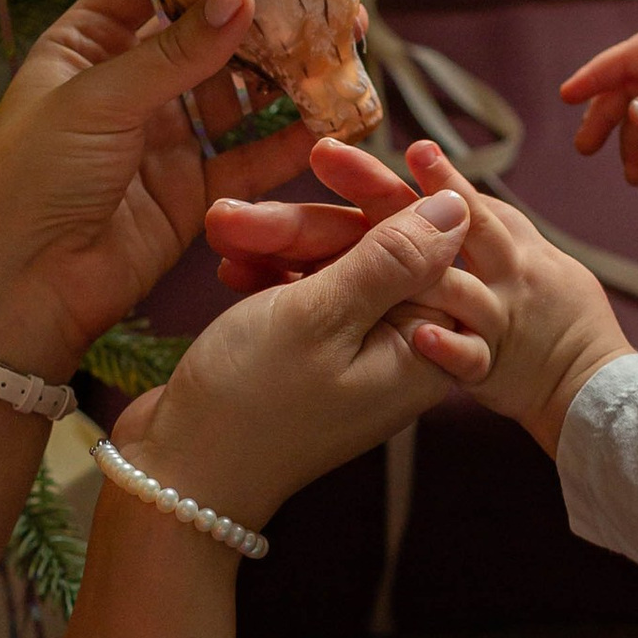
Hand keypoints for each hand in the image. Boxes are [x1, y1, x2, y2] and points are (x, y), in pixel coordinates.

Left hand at [0, 0, 313, 379]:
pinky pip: (251, 156)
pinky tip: (332, 113)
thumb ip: (175, 51)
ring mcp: (164, 137)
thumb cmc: (30, 182)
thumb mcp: (99, 100)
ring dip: (286, 70)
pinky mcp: (193, 191)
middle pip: (206, 32)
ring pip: (237, 92)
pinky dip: (290, 139)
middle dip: (263, 11)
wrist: (20, 291)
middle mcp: (129, 83)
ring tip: (341, 39)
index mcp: (86, 43)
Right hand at [209, 136, 629, 454]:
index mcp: (424, 351)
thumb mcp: (321, 317)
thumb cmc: (249, 405)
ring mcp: (357, 356)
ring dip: (277, 245)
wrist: (180, 478)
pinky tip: (230, 266)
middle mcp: (400, 352)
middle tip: (237, 216)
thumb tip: (457, 205)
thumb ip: (391, 259)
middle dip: (306, 227)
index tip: (333, 159)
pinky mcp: (315, 358)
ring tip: (221, 232)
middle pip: (374, 253)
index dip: (379, 196)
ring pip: (333, 269)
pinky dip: (270, 277)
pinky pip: (306, 296)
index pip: (428, 248)